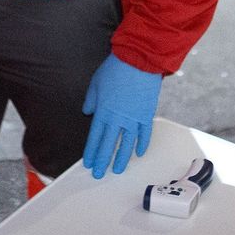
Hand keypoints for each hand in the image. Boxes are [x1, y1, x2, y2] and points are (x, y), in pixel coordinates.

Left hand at [81, 54, 161, 178]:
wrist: (138, 61)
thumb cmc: (115, 69)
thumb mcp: (96, 83)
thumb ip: (91, 100)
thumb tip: (88, 112)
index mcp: (103, 111)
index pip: (95, 137)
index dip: (91, 151)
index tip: (88, 163)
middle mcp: (117, 119)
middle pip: (108, 145)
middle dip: (102, 160)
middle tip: (99, 174)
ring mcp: (133, 119)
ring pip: (126, 144)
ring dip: (121, 158)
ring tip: (117, 170)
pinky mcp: (147, 115)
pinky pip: (144, 134)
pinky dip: (142, 144)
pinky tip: (139, 153)